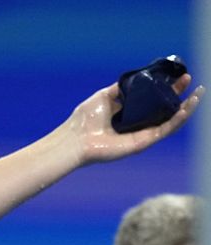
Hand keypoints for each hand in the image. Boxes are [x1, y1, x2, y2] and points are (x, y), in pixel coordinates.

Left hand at [62, 74, 201, 164]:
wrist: (75, 139)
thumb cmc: (84, 120)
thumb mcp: (103, 97)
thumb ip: (120, 89)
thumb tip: (134, 79)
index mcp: (129, 113)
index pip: (152, 99)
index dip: (165, 87)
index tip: (175, 74)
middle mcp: (137, 124)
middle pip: (164, 109)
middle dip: (178, 94)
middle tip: (188, 79)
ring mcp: (141, 134)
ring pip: (170, 120)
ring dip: (186, 107)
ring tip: (198, 93)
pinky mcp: (143, 142)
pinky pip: (164, 130)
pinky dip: (178, 119)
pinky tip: (186, 107)